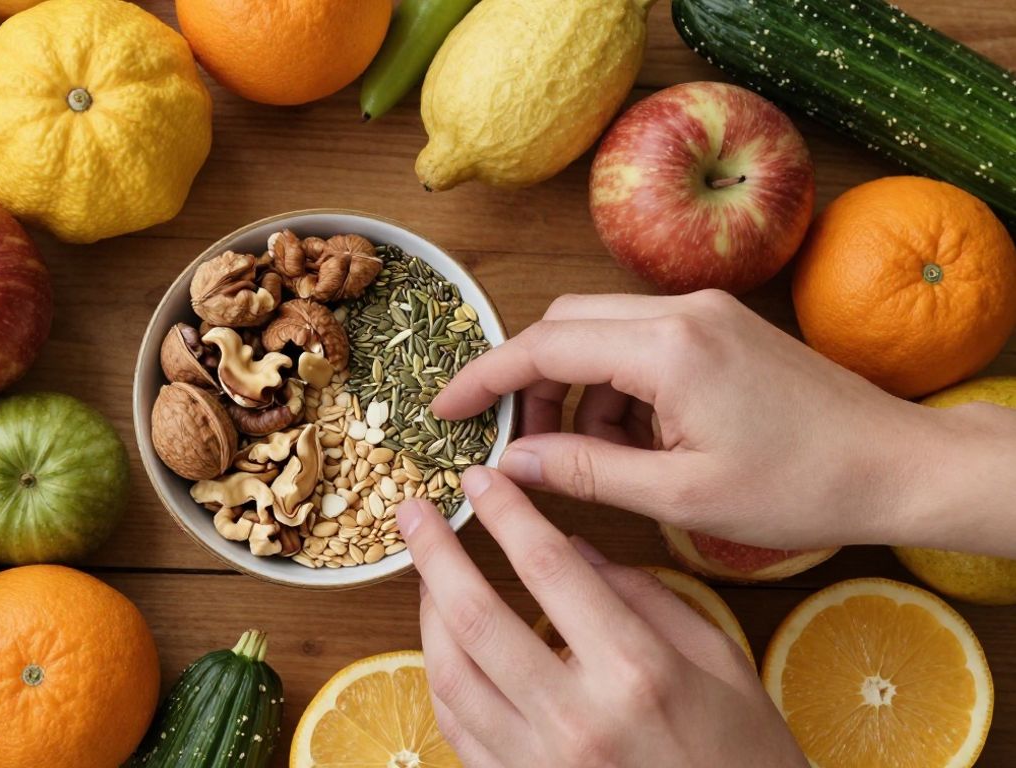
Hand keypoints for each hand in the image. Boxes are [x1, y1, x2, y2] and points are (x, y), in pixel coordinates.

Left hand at [398, 468, 805, 766]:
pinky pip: (458, 728)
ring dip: (427, 613)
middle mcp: (577, 718)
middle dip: (435, 553)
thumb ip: (643, 595)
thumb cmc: (743, 753)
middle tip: (413, 511)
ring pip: (451, 674)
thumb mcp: (718, 659)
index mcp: (636, 672)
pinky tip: (444, 642)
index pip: (549, 570)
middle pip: (477, 617)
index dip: (507, 514)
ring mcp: (540, 763)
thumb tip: (573, 548)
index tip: (481, 478)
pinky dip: (442, 676)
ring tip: (425, 571)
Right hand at [433, 289, 1009, 549]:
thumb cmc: (800, 486)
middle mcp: (682, 309)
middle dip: (532, 381)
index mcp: (668, 347)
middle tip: (521, 444)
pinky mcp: (721, 325)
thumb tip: (507, 463)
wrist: (897, 465)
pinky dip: (618, 388)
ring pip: (600, 332)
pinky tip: (638, 444)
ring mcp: (705, 311)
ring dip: (579, 390)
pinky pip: (640, 343)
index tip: (443, 410)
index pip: (543, 344)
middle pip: (565, 324)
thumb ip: (583, 472)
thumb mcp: (679, 495)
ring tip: (597, 460)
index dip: (484, 378)